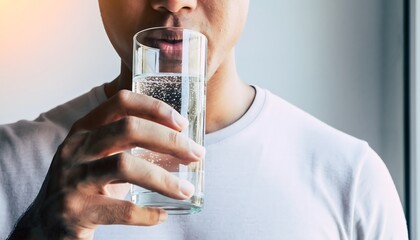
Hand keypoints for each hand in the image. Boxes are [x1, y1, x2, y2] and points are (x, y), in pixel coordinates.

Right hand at [8, 90, 204, 239]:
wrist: (46, 225)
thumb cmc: (85, 186)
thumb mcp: (101, 158)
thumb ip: (131, 147)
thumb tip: (181, 148)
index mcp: (85, 130)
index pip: (121, 102)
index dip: (155, 107)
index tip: (182, 123)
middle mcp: (76, 148)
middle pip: (129, 129)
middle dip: (170, 141)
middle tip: (197, 154)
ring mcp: (72, 178)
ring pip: (125, 165)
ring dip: (164, 179)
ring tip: (186, 191)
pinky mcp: (75, 210)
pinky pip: (121, 209)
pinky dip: (147, 213)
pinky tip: (160, 215)